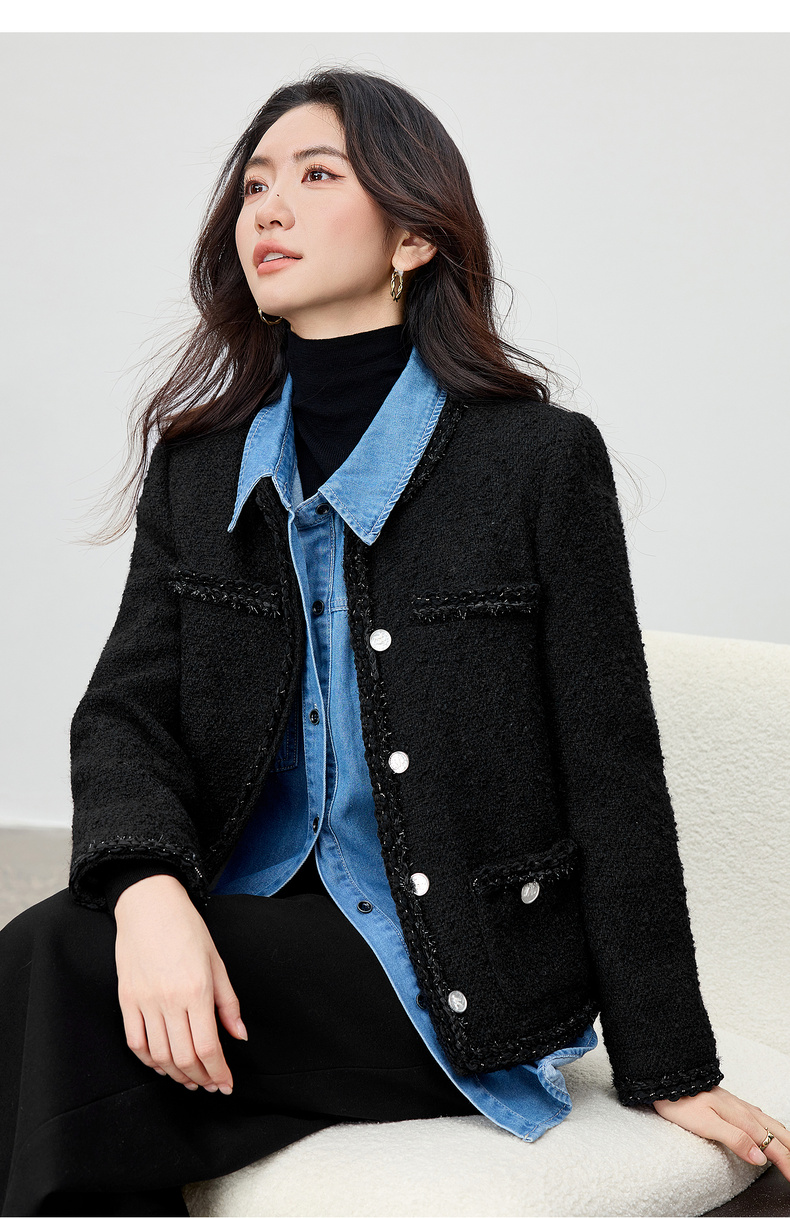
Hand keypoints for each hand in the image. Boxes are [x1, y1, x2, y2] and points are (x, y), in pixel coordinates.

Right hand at [114, 874, 247, 1092]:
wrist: (149, 905)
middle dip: (201, 1078)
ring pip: (159, 1056)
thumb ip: (228, 1002)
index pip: (208, 1047)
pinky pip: (135, 1042)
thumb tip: (239, 1036)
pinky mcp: (126, 1000)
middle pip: (184, 1058)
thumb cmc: (187, 929)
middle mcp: (169, 1000)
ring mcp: (145, 1001)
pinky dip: (148, 1061)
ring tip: (190, 1079)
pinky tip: (162, 1066)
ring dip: (176, 1075)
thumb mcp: (217, 961)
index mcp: (197, 990)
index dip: (219, 1072)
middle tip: (211, 1085)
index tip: (226, 1084)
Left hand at [653, 1085, 789, 1179]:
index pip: (771, 1146)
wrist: (669, 1079)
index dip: (786, 1163)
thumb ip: (735, 1139)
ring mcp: (739, 1106)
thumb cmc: (682, 1103)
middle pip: (777, 1134)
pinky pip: (761, 1118)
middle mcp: (744, 1111)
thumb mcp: (706, 1124)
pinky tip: (770, 1131)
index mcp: (741, 1118)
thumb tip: (760, 1157)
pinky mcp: (732, 1104)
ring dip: (785, 1140)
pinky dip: (773, 1129)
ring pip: (771, 1124)